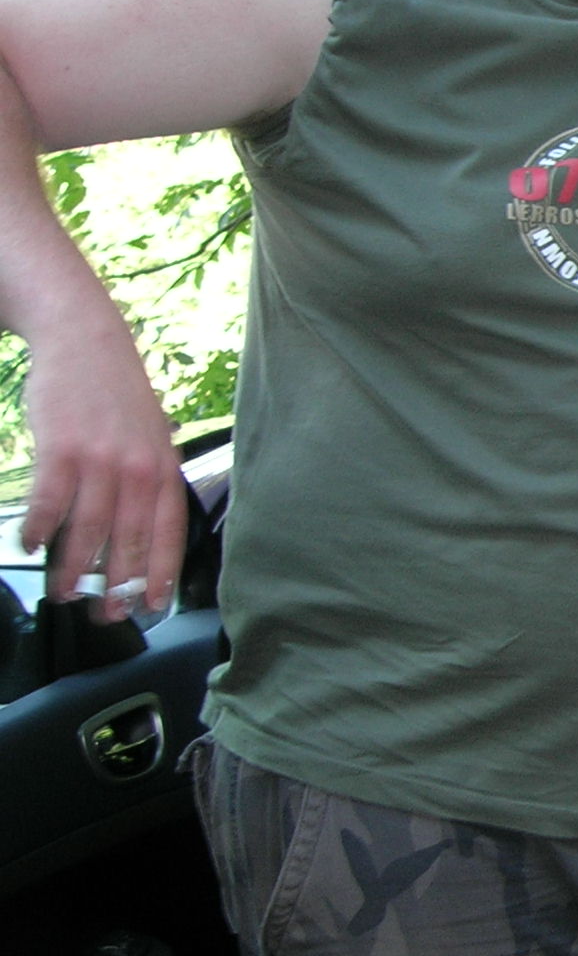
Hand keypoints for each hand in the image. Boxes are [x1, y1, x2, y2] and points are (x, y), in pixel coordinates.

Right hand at [16, 302, 183, 618]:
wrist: (86, 341)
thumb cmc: (116, 394)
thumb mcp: (151, 436)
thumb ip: (149, 481)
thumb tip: (143, 530)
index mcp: (163, 468)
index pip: (168, 533)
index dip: (161, 574)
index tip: (151, 605)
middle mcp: (138, 469)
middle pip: (128, 541)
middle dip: (115, 586)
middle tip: (101, 614)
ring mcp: (101, 459)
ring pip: (87, 530)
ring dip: (72, 568)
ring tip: (62, 591)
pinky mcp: (63, 448)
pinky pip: (50, 502)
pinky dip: (38, 528)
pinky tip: (30, 544)